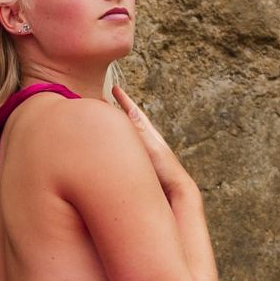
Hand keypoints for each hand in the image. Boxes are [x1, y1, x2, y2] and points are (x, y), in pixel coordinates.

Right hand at [111, 83, 194, 197]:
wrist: (177, 192)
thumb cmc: (167, 170)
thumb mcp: (152, 148)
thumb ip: (141, 132)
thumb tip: (130, 111)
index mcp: (149, 135)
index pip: (133, 112)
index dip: (124, 100)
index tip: (114, 88)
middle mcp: (145, 142)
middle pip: (127, 122)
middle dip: (115, 111)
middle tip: (102, 102)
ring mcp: (142, 154)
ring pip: (125, 136)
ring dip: (114, 128)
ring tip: (103, 123)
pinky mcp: (139, 166)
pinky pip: (123, 150)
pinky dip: (116, 144)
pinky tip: (111, 149)